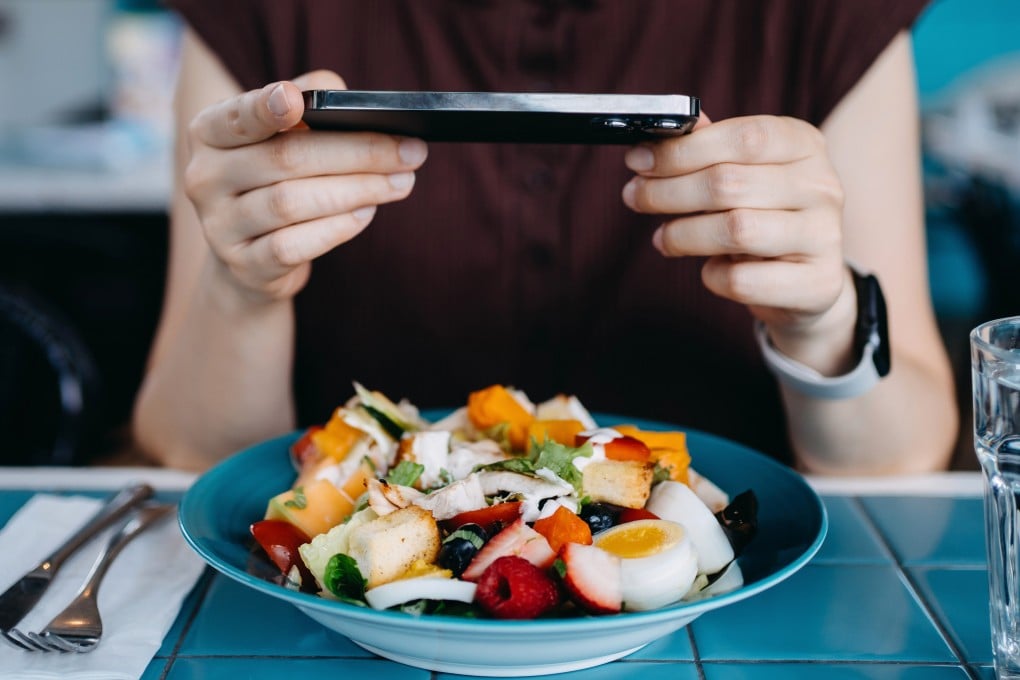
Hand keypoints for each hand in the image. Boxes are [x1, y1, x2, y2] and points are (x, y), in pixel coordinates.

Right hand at [183, 70, 428, 302]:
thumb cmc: (275, 179)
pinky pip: (293, 246)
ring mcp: (219, 226)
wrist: (248, 258)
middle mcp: (204, 176)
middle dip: (357, 152)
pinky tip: (366, 214)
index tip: (296, 101)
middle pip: (286, 158)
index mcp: (210, 132)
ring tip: (400, 183)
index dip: (265, 107)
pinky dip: (336, 228)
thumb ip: (310, 104)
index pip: (238, 116)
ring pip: (291, 203)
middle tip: (408, 151)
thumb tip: (346, 97)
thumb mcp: (282, 136)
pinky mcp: (244, 265)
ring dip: (357, 190)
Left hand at [621, 114, 853, 368]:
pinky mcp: (816, 284)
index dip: (682, 150)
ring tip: (663, 238)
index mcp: (804, 145)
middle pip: (728, 183)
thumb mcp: (745, 174)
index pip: (743, 137)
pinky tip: (710, 270)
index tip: (637, 160)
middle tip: (635, 198)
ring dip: (683, 235)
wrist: (809, 282)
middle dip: (668, 192)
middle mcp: (822, 186)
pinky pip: (742, 281)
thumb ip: (708, 150)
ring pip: (735, 230)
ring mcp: (825, 236)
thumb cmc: (766, 217)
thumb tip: (659, 135)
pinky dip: (712, 276)